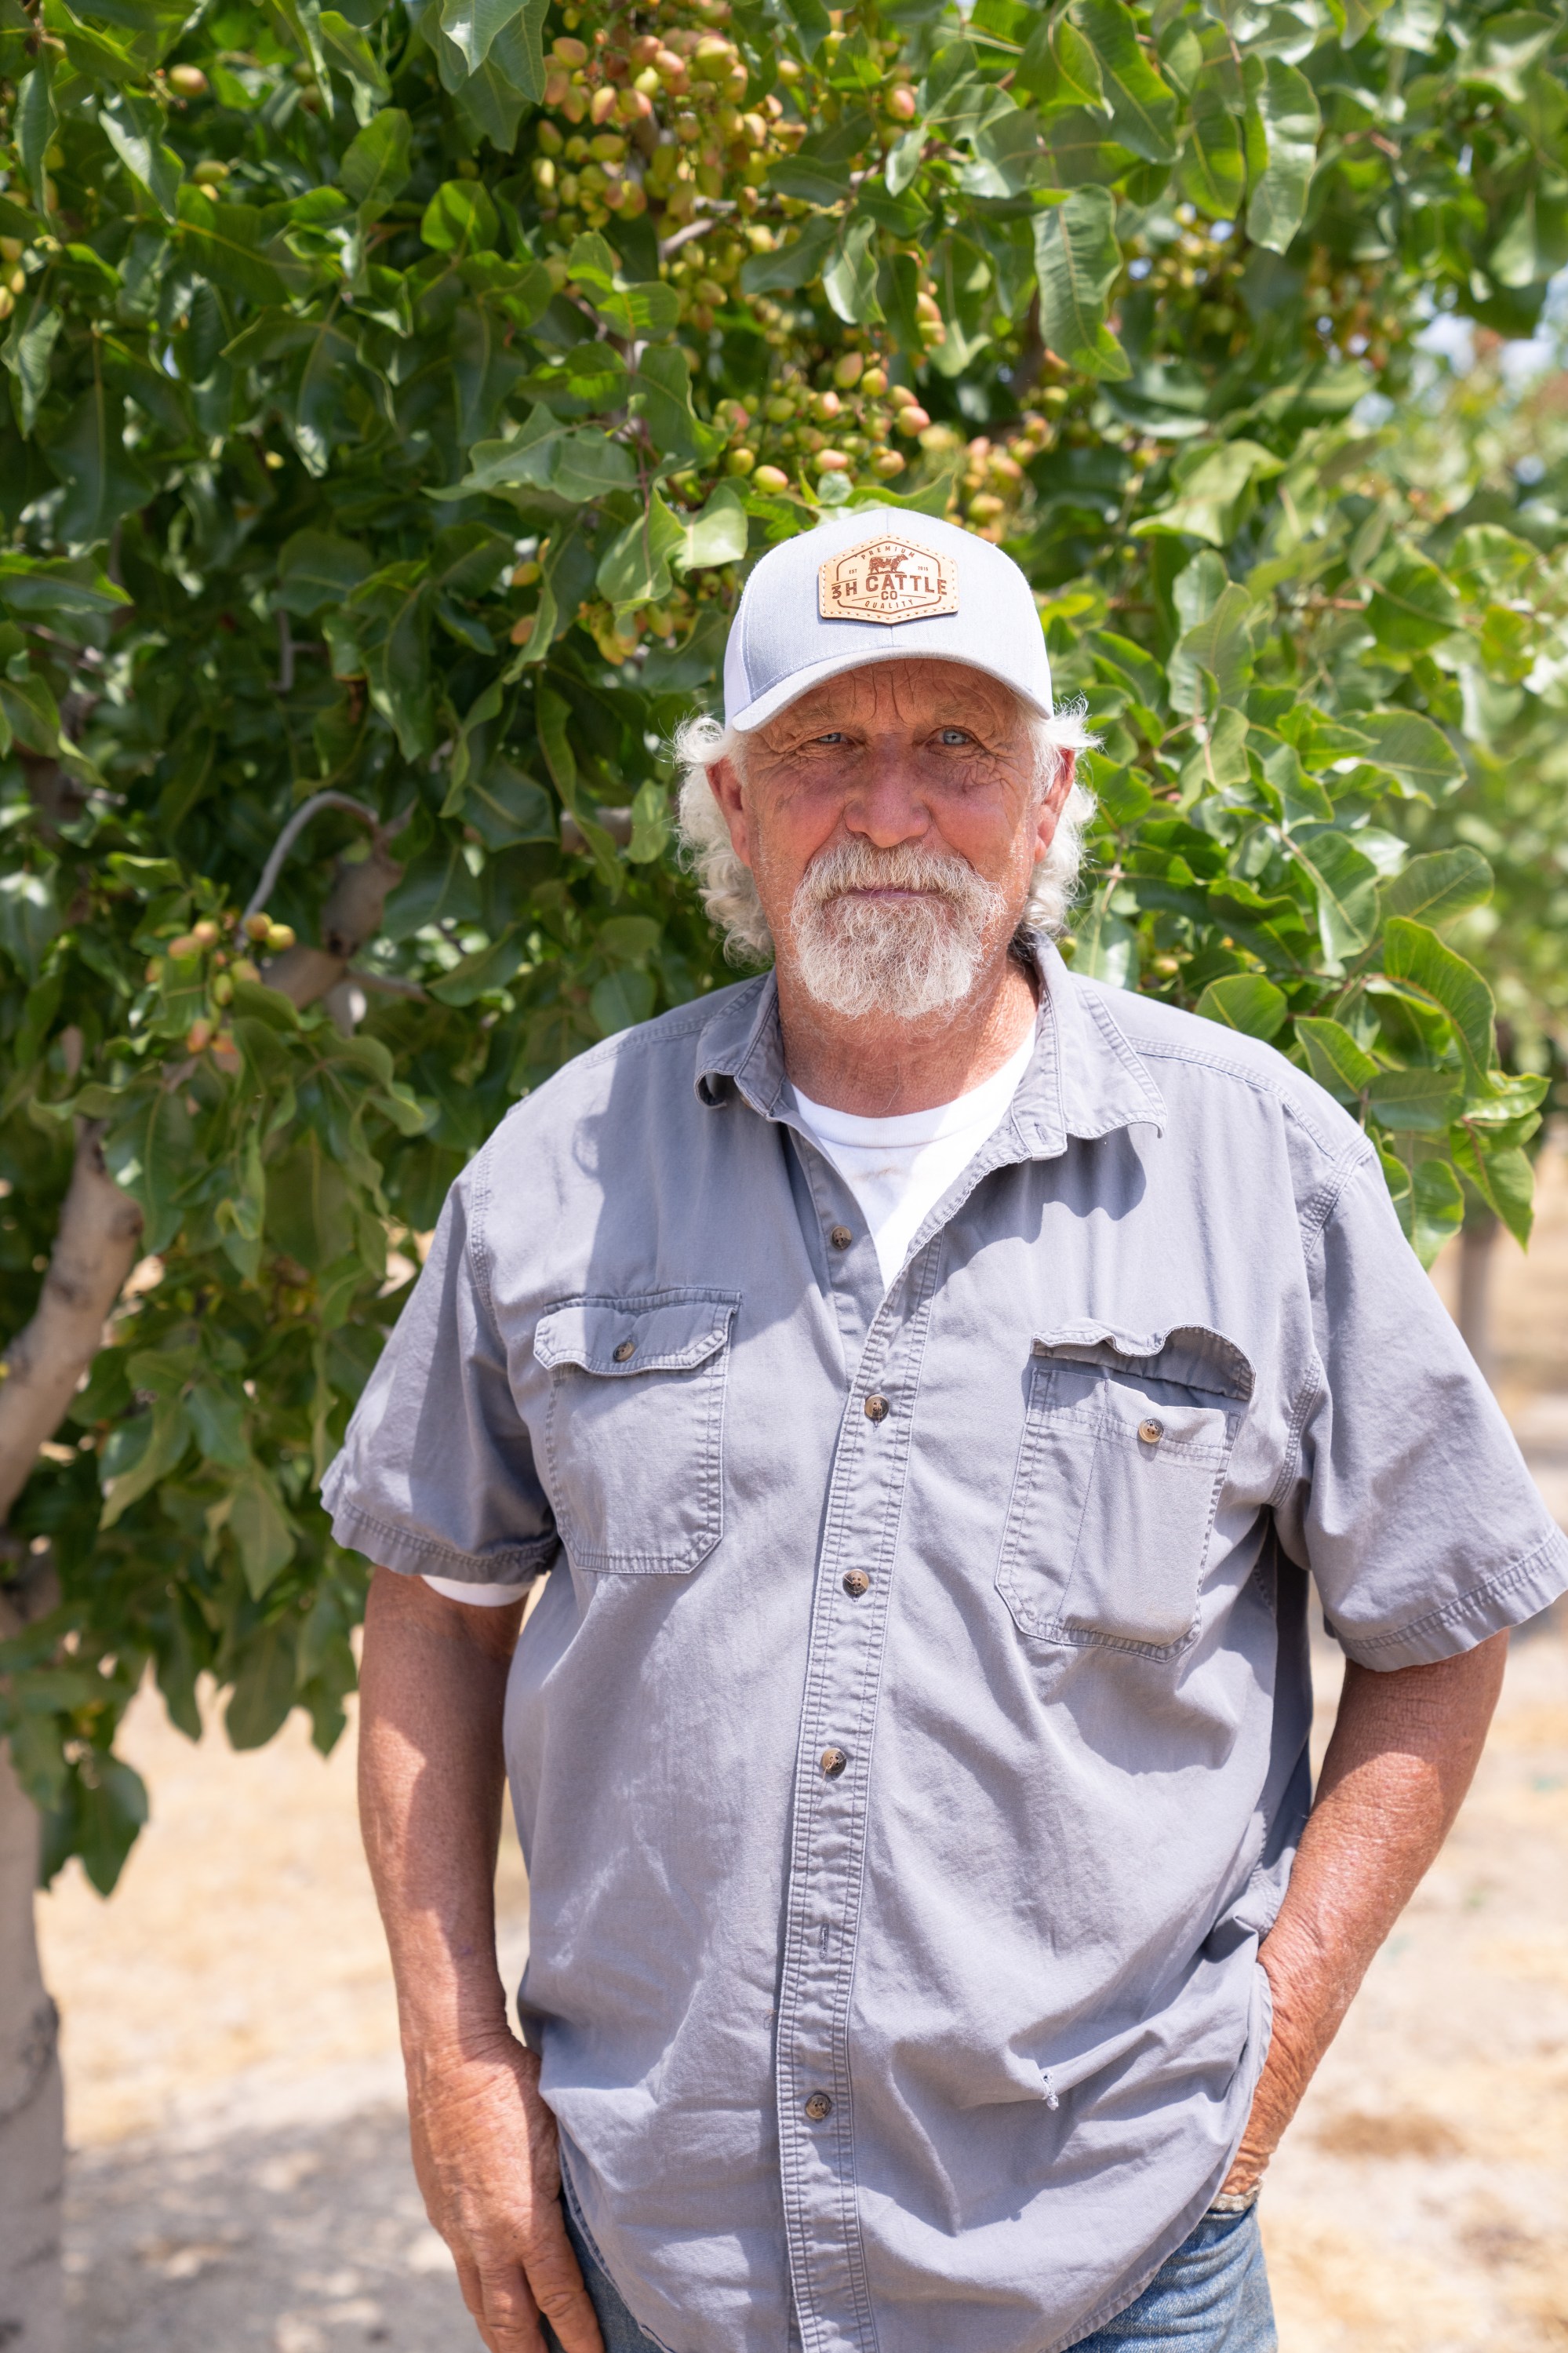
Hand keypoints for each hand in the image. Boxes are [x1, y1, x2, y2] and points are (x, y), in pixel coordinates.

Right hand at [406, 2031, 603, 2352]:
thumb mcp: (562, 2132)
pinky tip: (493, 2293)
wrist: (449, 2056)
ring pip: (478, 2301)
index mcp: (524, 2220)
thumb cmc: (517, 2083)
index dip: (579, 2338)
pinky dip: (480, 2291)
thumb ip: (578, 2182)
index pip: (559, 2298)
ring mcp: (455, 2226)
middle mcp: (485, 2236)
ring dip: (501, 2334)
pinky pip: (462, 2267)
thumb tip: (609, 2208)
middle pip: (509, 2322)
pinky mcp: (439, 2209)